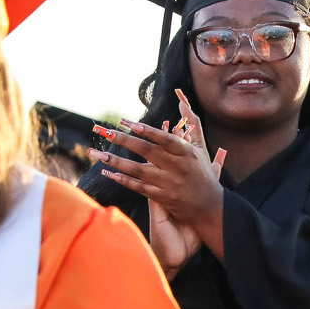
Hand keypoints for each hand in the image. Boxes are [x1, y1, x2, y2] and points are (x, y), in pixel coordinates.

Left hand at [93, 92, 227, 252]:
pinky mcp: (162, 197)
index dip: (146, 130)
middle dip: (123, 141)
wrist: (211, 207)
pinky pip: (139, 187)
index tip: (127, 122)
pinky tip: (109, 173)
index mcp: (186, 153)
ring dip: (116, 161)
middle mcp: (177, 167)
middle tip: (105, 132)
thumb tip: (182, 101)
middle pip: (146, 152)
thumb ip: (191, 125)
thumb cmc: (203, 174)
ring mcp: (168, 183)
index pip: (164, 138)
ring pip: (138, 170)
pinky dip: (123, 180)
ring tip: (98, 153)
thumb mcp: (201, 149)